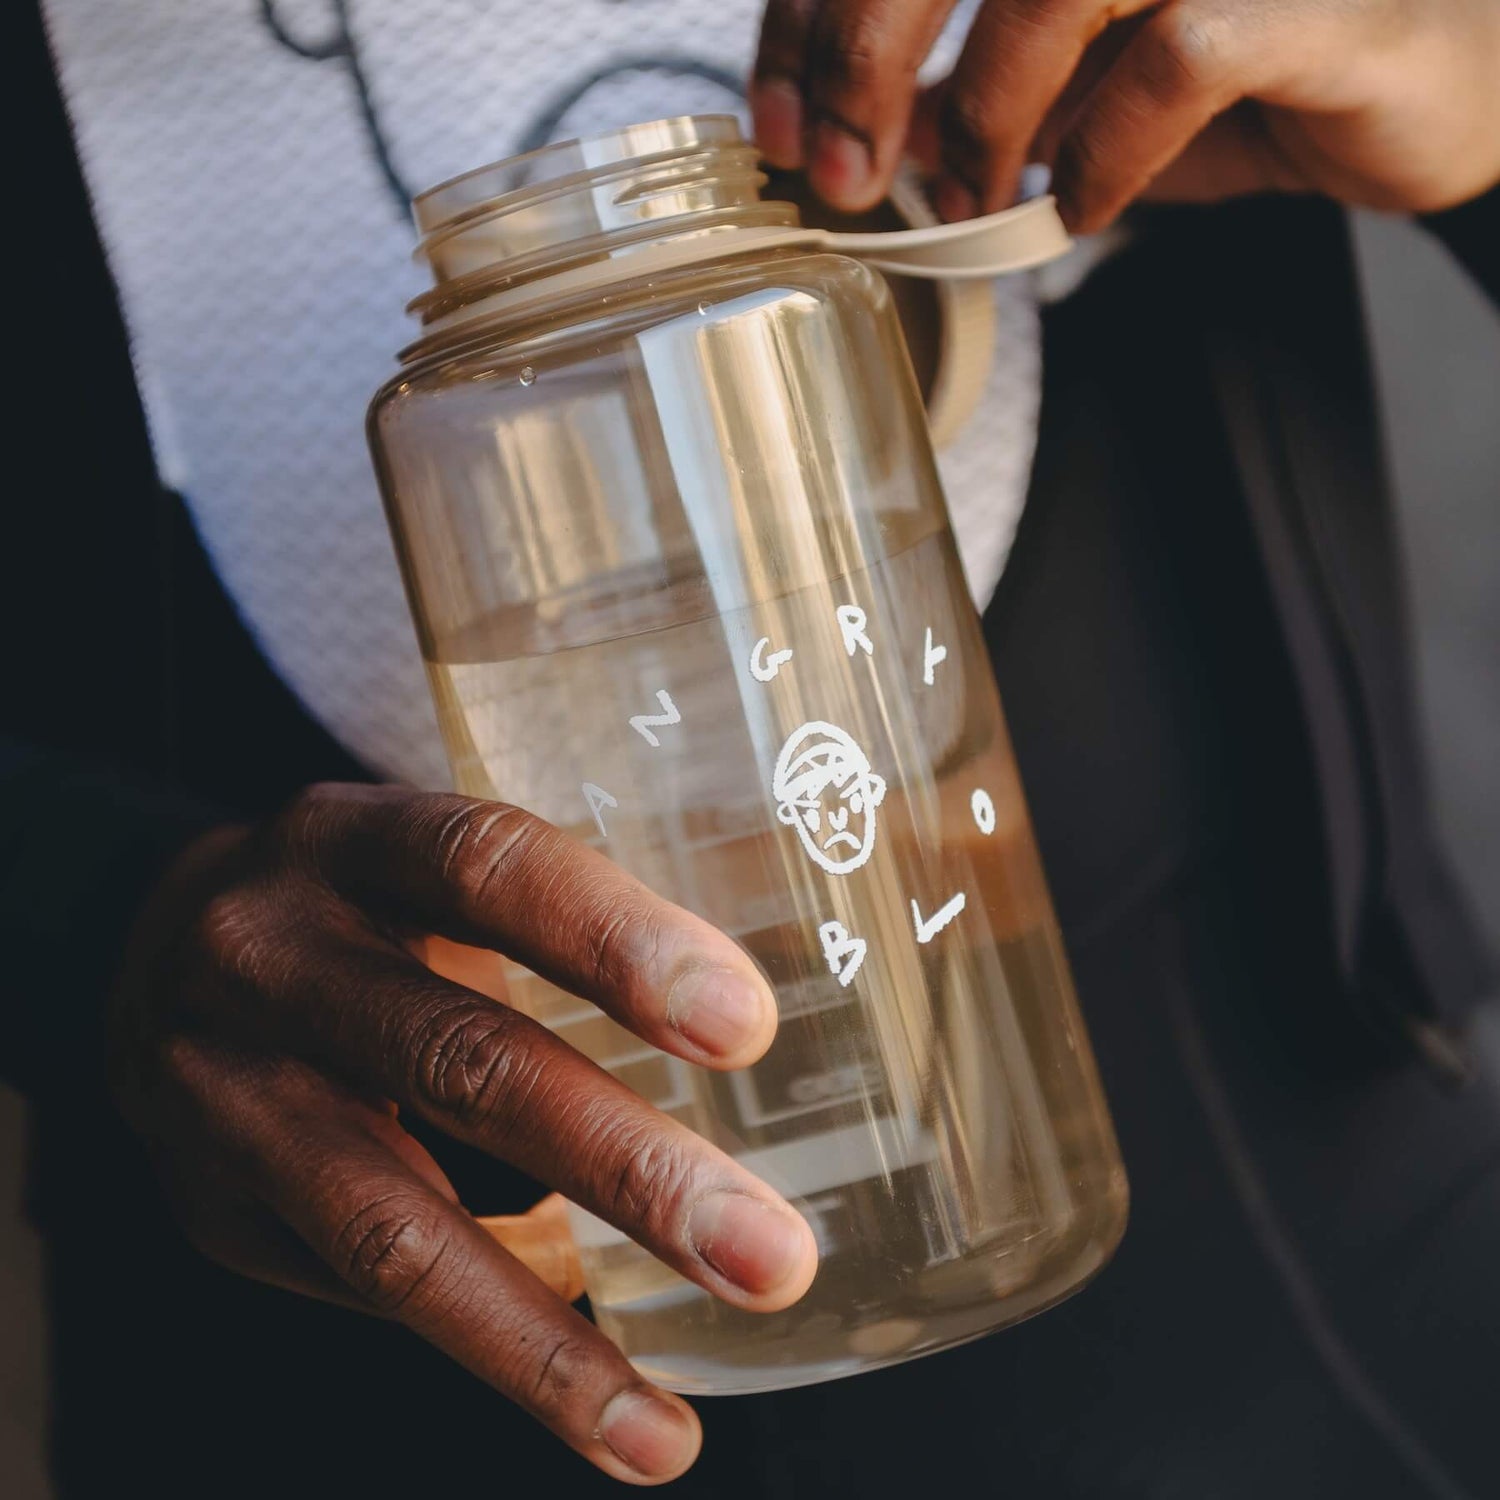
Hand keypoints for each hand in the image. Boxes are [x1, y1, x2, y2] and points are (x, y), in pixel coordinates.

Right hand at [110, 784, 815, 1484]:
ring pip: (387, 1226)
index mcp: (353, 839)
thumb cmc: (362, 904)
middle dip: (624, 1168)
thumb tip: (773, 993)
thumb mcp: (439, 863)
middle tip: (767, 1255)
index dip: (616, 943)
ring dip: (540, 1341)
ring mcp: (220, 1092)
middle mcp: (268, 955)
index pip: (488, 868)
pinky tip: (597, 1388)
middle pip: (456, 1062)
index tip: (745, 1028)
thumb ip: (579, 915)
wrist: (153, 950)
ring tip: (663, 1430)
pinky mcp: (208, 1208)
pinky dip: (488, 1337)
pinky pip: (357, 1290)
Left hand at [749, 0, 1499, 229]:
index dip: (808, 22)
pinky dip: (1105, 149)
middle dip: (861, 55)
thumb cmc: (1252, 65)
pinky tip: (1085, 202)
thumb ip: (976, 89)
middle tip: (842, 170)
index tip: (775, 129)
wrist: (1425, 82)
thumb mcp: (1081, 84)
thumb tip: (851, 132)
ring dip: (981, 110)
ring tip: (973, 193)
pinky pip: (1177, 57)